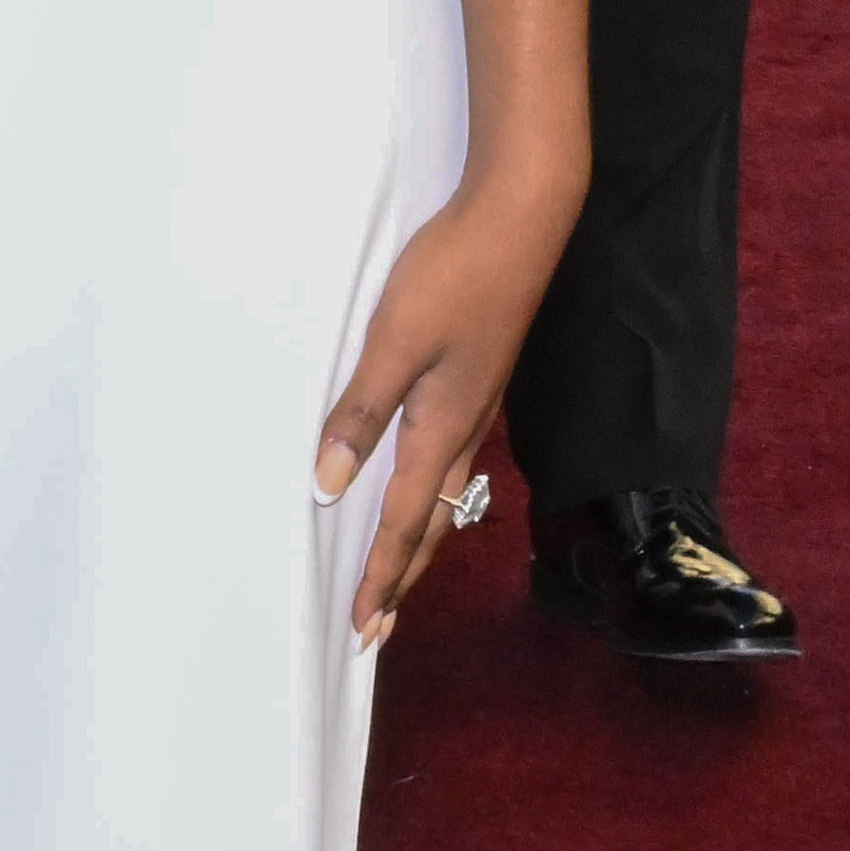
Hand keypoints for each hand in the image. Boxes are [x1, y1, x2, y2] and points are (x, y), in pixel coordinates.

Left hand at [314, 180, 573, 645]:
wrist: (520, 223)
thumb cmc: (452, 277)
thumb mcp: (394, 342)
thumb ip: (361, 412)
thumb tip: (329, 486)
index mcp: (441, 428)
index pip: (405, 522)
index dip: (381, 575)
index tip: (363, 628)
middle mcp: (463, 429)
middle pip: (433, 525)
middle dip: (402, 577)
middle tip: (379, 627)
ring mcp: (476, 405)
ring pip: (446, 497)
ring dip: (420, 544)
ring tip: (399, 576)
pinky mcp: (478, 379)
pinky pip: (451, 463)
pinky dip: (433, 499)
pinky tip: (423, 488)